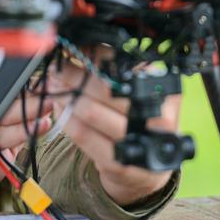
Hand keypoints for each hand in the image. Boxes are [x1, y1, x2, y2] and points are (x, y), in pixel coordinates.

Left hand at [48, 51, 179, 206]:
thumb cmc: (137, 125)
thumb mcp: (136, 95)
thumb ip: (115, 72)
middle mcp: (158, 116)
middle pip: (105, 87)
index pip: (123, 63)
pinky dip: (66, 119)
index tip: (74, 49)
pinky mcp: (120, 164)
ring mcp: (140, 142)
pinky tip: (61, 110)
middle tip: (57, 69)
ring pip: (91, 111)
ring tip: (55, 88)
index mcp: (165, 91)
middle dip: (73, 75)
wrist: (145, 172)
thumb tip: (82, 46)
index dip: (93, 54)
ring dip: (66, 97)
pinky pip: (84, 135)